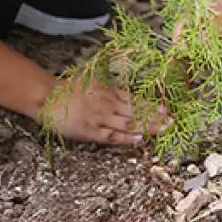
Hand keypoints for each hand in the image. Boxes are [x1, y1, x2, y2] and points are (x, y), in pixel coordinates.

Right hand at [39, 75, 165, 146]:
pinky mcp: (91, 131)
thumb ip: (111, 87)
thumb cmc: (70, 89)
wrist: (49, 97)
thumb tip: (127, 92)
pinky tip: (138, 139)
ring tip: (162, 130)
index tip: (166, 108)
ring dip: (146, 126)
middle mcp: (108, 103)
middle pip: (136, 111)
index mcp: (109, 91)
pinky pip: (111, 135)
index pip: (135, 99)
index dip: (151, 105)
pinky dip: (126, 138)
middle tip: (172, 122)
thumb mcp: (94, 81)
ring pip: (128, 123)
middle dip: (155, 117)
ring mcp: (100, 117)